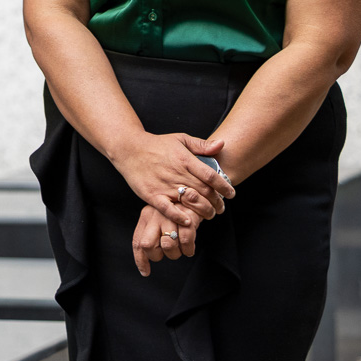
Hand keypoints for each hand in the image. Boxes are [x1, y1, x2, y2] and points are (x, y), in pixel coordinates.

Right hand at [108, 132, 233, 227]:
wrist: (129, 149)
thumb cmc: (157, 144)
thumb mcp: (180, 138)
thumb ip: (202, 144)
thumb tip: (222, 144)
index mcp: (185, 160)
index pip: (211, 176)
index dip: (224, 187)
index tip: (231, 194)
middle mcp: (177, 174)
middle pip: (204, 192)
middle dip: (217, 202)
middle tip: (221, 208)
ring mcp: (164, 185)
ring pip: (190, 202)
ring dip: (203, 211)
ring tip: (209, 215)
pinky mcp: (152, 195)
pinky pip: (168, 209)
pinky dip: (179, 217)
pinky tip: (188, 222)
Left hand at [132, 205, 195, 276]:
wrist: (195, 196)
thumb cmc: (177, 214)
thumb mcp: (161, 223)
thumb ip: (153, 239)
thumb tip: (144, 270)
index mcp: (146, 217)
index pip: (138, 242)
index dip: (140, 260)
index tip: (145, 272)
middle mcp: (154, 216)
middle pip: (147, 245)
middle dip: (157, 255)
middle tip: (168, 253)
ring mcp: (169, 216)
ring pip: (167, 245)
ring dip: (176, 253)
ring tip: (181, 249)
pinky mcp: (186, 217)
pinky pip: (185, 242)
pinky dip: (188, 249)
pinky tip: (190, 248)